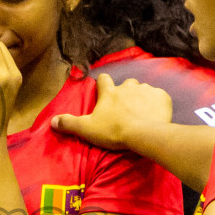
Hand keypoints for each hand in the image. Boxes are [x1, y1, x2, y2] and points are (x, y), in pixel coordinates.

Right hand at [51, 75, 171, 150]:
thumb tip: (52, 121)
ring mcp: (146, 90)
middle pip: (126, 83)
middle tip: (126, 107)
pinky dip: (158, 103)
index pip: (103, 79)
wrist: (144, 135)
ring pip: (143, 89)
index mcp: (110, 92)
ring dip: (142, 98)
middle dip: (126, 92)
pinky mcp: (162, 97)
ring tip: (142, 112)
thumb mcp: (87, 129)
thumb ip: (69, 123)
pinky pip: (160, 96)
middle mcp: (128, 86)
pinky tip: (157, 113)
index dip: (103, 85)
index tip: (104, 93)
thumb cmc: (113, 131)